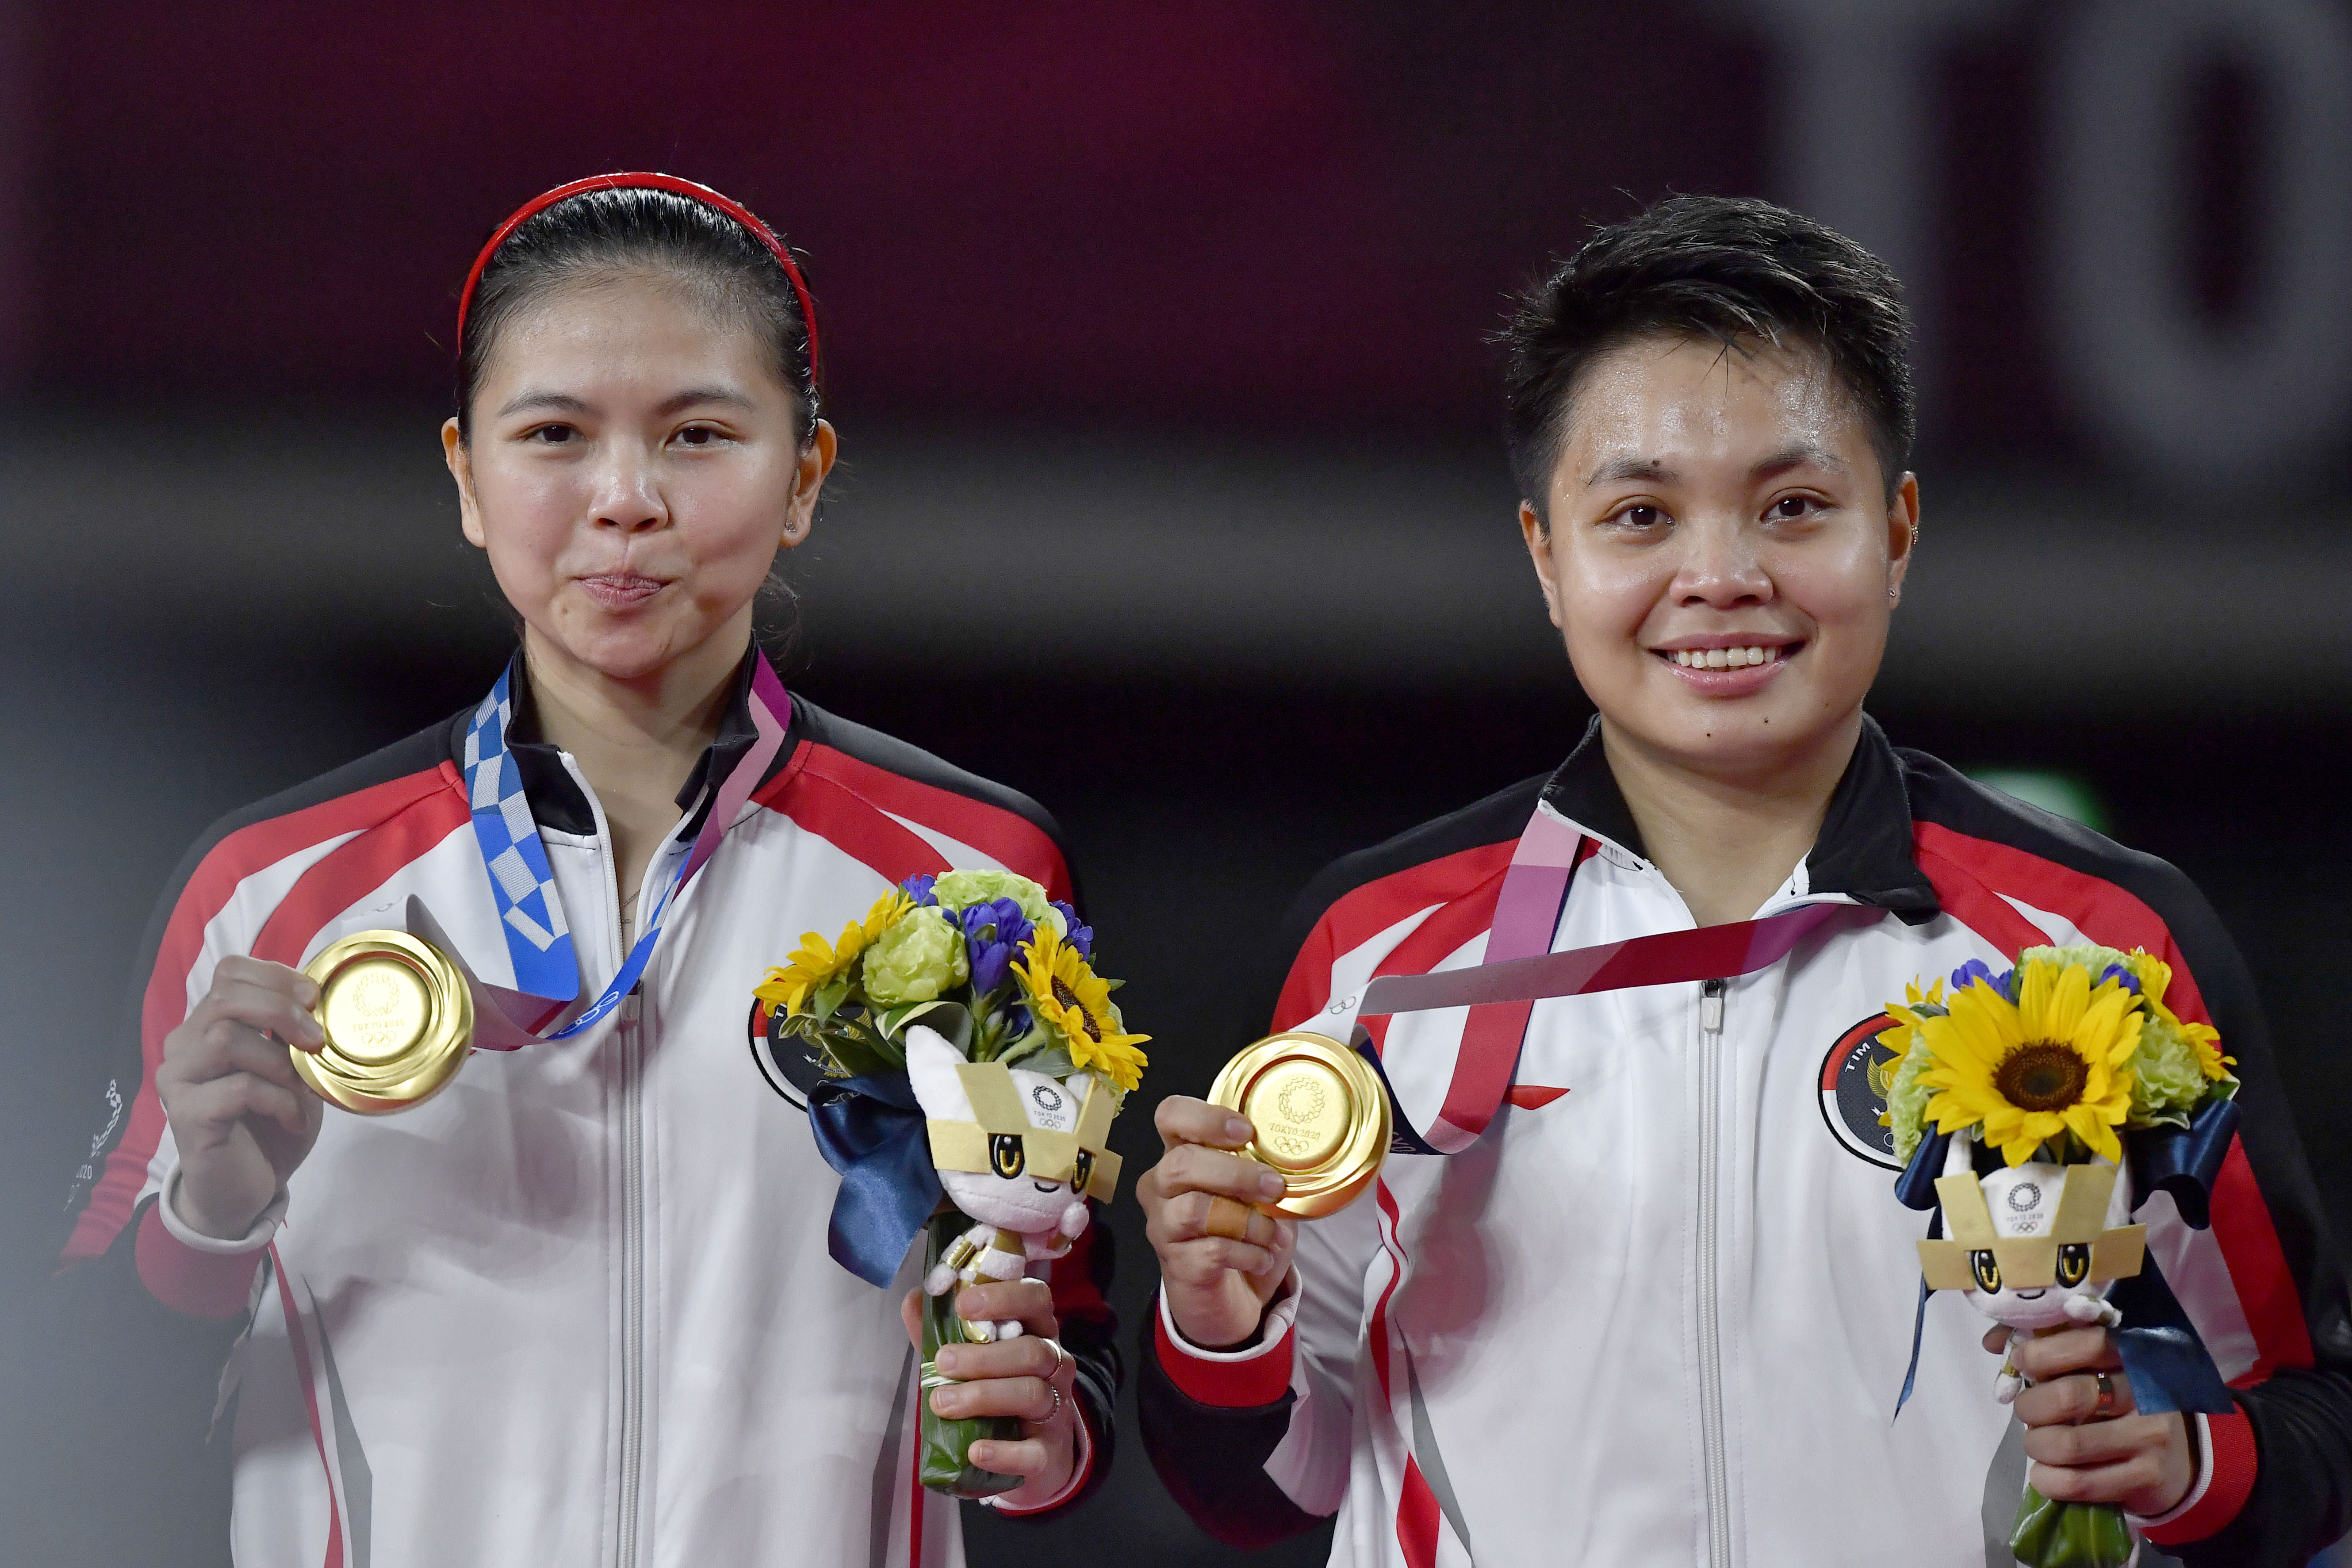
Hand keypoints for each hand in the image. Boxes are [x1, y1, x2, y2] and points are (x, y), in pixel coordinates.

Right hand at [155, 955, 326, 1239]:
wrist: (244, 1190)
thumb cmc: (269, 1124)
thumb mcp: (290, 1072)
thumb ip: (293, 1037)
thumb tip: (322, 1004)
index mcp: (207, 1025)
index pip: (229, 972)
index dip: (275, 976)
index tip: (314, 997)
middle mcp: (183, 1046)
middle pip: (226, 999)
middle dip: (281, 1011)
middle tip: (316, 1040)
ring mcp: (178, 1080)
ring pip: (227, 1039)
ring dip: (280, 1061)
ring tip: (303, 1088)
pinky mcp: (185, 1116)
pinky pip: (238, 1089)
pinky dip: (278, 1100)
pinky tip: (293, 1120)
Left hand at [900, 1280, 1079, 1505]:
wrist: (1030, 1455)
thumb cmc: (995, 1391)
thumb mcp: (968, 1356)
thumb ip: (941, 1329)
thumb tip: (914, 1298)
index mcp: (1036, 1331)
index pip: (1036, 1299)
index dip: (1005, 1296)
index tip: (963, 1304)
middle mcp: (1054, 1365)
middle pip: (1033, 1350)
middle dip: (984, 1356)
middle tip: (942, 1362)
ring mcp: (1056, 1409)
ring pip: (1032, 1393)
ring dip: (983, 1396)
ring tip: (941, 1403)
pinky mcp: (1049, 1452)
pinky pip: (1034, 1453)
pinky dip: (1004, 1452)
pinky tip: (975, 1451)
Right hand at [1138, 1096, 1297, 1349]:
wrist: (1225, 1298)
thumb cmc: (1239, 1232)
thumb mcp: (1253, 1195)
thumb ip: (1262, 1171)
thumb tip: (1296, 1158)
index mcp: (1179, 1155)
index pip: (1171, 1115)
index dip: (1206, 1118)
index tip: (1247, 1132)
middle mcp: (1160, 1187)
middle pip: (1181, 1164)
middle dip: (1236, 1173)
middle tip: (1275, 1186)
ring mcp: (1163, 1227)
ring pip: (1195, 1210)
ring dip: (1247, 1220)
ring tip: (1274, 1233)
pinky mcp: (1176, 1265)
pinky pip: (1212, 1252)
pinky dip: (1249, 1254)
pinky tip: (1264, 1258)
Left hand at [1986, 1324, 2195, 1516]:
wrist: (2173, 1459)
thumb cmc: (2116, 1402)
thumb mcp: (2094, 1367)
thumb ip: (2047, 1348)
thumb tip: (1993, 1342)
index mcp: (2134, 1356)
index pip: (2090, 1342)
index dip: (2044, 1352)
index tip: (2021, 1362)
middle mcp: (2148, 1394)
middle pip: (2069, 1396)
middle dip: (2031, 1406)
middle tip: (2026, 1411)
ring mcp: (2150, 1437)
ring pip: (2068, 1444)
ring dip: (2035, 1445)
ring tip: (2036, 1443)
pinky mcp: (2146, 1478)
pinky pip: (2078, 1482)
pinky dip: (2047, 1479)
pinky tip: (2044, 1473)